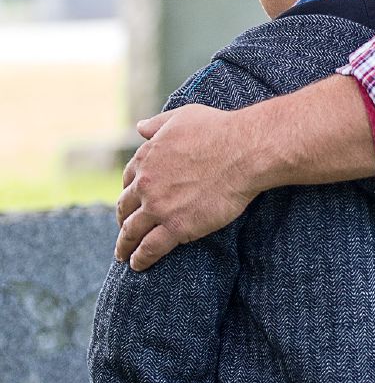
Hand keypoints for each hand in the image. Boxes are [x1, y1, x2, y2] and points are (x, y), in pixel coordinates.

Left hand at [115, 103, 258, 271]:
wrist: (243, 152)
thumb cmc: (218, 130)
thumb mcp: (183, 117)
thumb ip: (158, 124)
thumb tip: (139, 127)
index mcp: (147, 157)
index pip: (128, 179)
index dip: (129, 191)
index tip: (131, 201)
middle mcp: (146, 183)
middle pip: (125, 207)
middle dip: (122, 220)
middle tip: (124, 230)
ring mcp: (159, 207)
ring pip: (132, 232)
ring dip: (124, 245)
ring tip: (123, 255)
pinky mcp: (176, 227)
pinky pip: (150, 248)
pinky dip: (140, 259)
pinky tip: (138, 264)